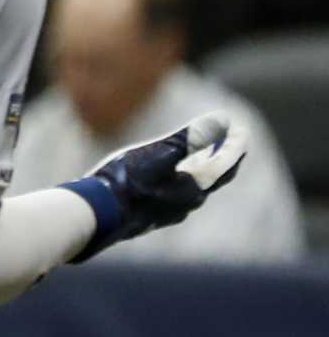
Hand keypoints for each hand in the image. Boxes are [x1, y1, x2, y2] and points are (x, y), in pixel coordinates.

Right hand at [65, 111, 248, 261]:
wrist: (95, 217)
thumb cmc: (126, 182)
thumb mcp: (160, 154)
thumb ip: (192, 137)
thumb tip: (222, 119)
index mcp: (194, 188)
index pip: (226, 164)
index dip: (236, 144)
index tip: (240, 126)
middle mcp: (187, 203)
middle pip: (214, 177)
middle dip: (224, 156)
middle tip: (230, 139)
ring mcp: (167, 212)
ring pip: (194, 187)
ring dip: (202, 167)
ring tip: (203, 154)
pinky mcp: (149, 217)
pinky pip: (175, 194)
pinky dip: (182, 178)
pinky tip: (169, 176)